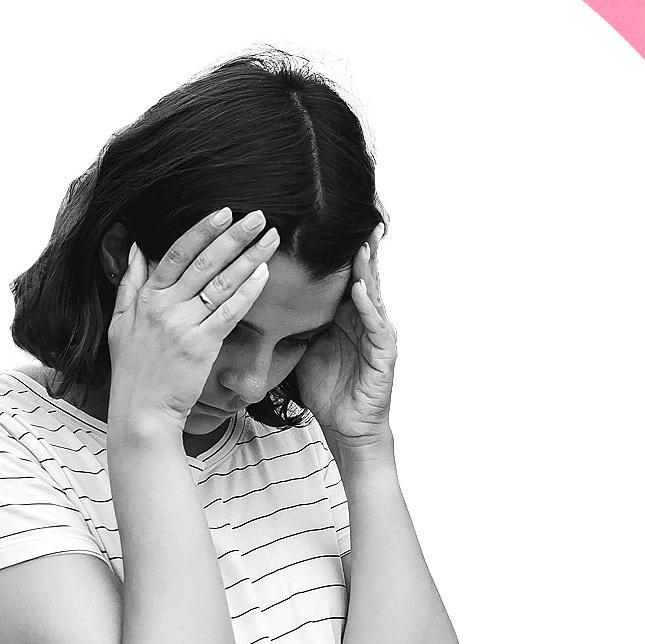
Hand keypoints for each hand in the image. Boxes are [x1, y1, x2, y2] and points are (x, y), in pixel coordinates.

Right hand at [106, 208, 279, 431]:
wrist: (141, 411)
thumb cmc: (133, 370)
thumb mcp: (119, 323)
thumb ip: (128, 284)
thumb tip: (134, 247)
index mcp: (146, 298)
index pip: (176, 253)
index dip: (201, 231)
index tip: (224, 212)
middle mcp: (165, 307)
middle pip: (204, 262)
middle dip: (234, 236)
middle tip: (259, 217)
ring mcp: (183, 326)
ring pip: (221, 283)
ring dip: (249, 257)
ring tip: (271, 239)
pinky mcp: (201, 346)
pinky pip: (229, 312)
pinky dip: (247, 291)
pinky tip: (264, 274)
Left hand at [295, 222, 396, 455]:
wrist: (346, 427)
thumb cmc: (327, 389)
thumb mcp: (304, 348)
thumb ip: (293, 322)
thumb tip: (259, 299)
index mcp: (346, 316)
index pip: (343, 275)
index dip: (338, 251)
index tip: (327, 222)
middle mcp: (365, 320)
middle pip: (363, 276)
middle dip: (361, 247)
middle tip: (359, 216)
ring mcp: (378, 336)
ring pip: (373, 294)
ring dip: (367, 269)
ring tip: (362, 243)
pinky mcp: (385, 355)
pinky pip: (376, 326)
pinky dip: (368, 306)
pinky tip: (360, 289)